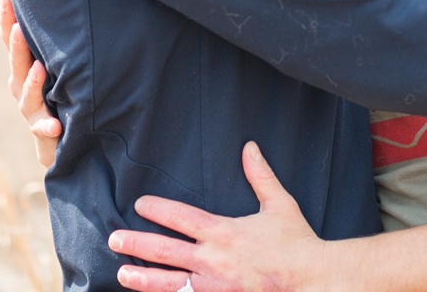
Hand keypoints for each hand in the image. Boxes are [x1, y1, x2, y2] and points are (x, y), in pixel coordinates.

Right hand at [0, 0, 61, 167]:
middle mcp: (21, 85)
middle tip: (18, 28)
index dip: (7, 19)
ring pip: (27, 95)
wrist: (58, 140)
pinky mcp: (41, 130)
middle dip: (17, 46)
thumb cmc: (59, 90)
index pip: (12, 39)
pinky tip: (56, 126)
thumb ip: (57, 40)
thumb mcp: (56, 63)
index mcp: (24, 65)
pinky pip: (43, 129)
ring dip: (32, 82)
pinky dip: (48, 126)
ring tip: (40, 69)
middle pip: (17, 63)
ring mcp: (30, 108)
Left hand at [109, 142, 335, 291]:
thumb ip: (261, 176)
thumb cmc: (296, 243)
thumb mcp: (280, 205)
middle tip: (114, 239)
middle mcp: (214, 261)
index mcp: (225, 232)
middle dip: (138, 244)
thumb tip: (249, 147)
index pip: (182, 218)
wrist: (312, 281)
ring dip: (144, 279)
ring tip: (122, 274)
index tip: (140, 204)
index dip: (158, 210)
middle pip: (166, 251)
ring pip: (171, 284)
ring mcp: (215, 287)